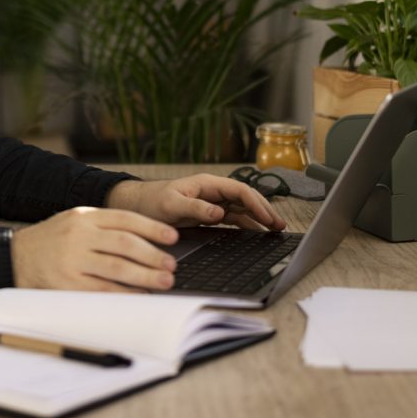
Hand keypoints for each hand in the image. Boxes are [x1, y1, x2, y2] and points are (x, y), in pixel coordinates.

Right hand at [10, 207, 178, 291]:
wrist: (14, 256)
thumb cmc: (52, 240)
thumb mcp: (74, 221)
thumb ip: (104, 226)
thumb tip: (145, 240)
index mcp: (84, 216)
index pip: (125, 218)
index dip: (152, 228)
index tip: (172, 237)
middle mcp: (79, 235)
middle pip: (125, 243)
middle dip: (153, 255)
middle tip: (171, 265)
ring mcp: (72, 260)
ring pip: (117, 267)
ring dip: (145, 276)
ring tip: (164, 281)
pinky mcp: (66, 284)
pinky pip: (102, 290)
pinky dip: (124, 294)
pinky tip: (139, 295)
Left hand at [105, 175, 285, 231]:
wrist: (136, 207)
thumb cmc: (151, 201)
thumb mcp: (171, 205)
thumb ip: (194, 208)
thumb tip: (219, 212)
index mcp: (207, 184)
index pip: (239, 190)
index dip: (256, 203)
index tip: (267, 218)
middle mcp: (212, 192)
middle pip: (245, 199)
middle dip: (264, 210)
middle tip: (279, 226)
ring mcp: (211, 203)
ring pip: (241, 209)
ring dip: (258, 218)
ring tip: (274, 231)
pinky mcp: (207, 215)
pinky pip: (232, 218)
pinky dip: (246, 225)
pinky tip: (255, 233)